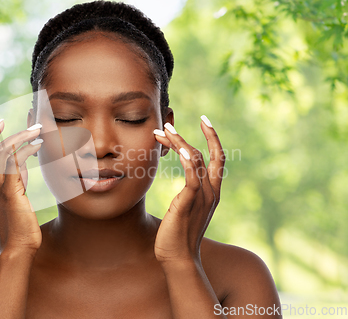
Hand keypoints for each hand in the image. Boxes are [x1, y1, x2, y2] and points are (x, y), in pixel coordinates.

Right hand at [0, 120, 42, 255]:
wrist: (17, 248)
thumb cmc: (19, 225)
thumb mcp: (13, 198)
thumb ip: (14, 180)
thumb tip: (22, 162)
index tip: (0, 123)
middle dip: (8, 132)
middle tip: (28, 124)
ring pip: (4, 152)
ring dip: (22, 137)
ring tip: (38, 131)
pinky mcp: (9, 192)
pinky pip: (15, 162)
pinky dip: (26, 150)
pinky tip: (38, 146)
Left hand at [153, 116, 224, 264]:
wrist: (178, 259)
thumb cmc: (178, 234)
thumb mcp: (186, 208)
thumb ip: (189, 193)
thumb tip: (184, 183)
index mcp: (212, 191)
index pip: (217, 158)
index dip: (213, 137)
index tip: (204, 120)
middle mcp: (211, 191)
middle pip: (204, 154)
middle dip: (185, 137)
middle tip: (165, 126)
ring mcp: (202, 197)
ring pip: (194, 161)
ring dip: (178, 143)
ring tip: (161, 132)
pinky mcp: (188, 203)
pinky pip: (191, 178)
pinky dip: (186, 162)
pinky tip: (178, 151)